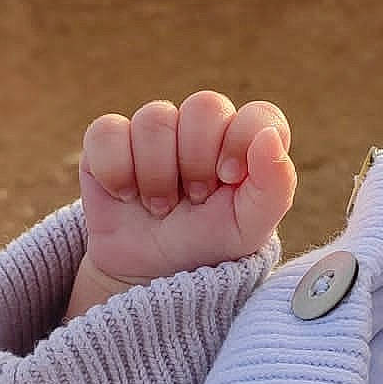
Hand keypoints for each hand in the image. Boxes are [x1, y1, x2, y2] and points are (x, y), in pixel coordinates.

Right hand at [66, 92, 295, 315]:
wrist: (149, 277)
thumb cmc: (205, 248)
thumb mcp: (249, 230)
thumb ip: (275, 187)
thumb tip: (270, 137)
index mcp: (242, 144)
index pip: (257, 113)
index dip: (243, 139)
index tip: (229, 178)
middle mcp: (200, 130)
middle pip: (205, 106)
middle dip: (198, 160)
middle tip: (194, 199)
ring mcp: (154, 133)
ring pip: (155, 118)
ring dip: (157, 174)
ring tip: (161, 207)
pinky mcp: (108, 143)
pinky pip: (107, 132)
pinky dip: (116, 170)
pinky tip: (125, 195)